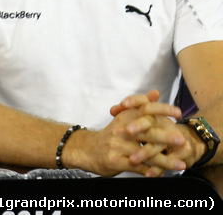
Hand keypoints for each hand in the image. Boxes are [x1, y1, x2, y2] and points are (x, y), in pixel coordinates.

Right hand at [69, 90, 184, 175]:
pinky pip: (137, 167)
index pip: (144, 109)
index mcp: (125, 117)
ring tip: (181, 165)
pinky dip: (151, 172)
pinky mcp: (115, 161)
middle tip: (182, 140)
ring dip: (165, 160)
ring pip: (145, 153)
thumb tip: (156, 92)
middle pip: (146, 131)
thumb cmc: (111, 135)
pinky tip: (162, 174)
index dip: (161, 109)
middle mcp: (121, 130)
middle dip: (166, 137)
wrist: (86, 149)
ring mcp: (118, 146)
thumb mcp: (123, 117)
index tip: (178, 112)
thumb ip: (141, 106)